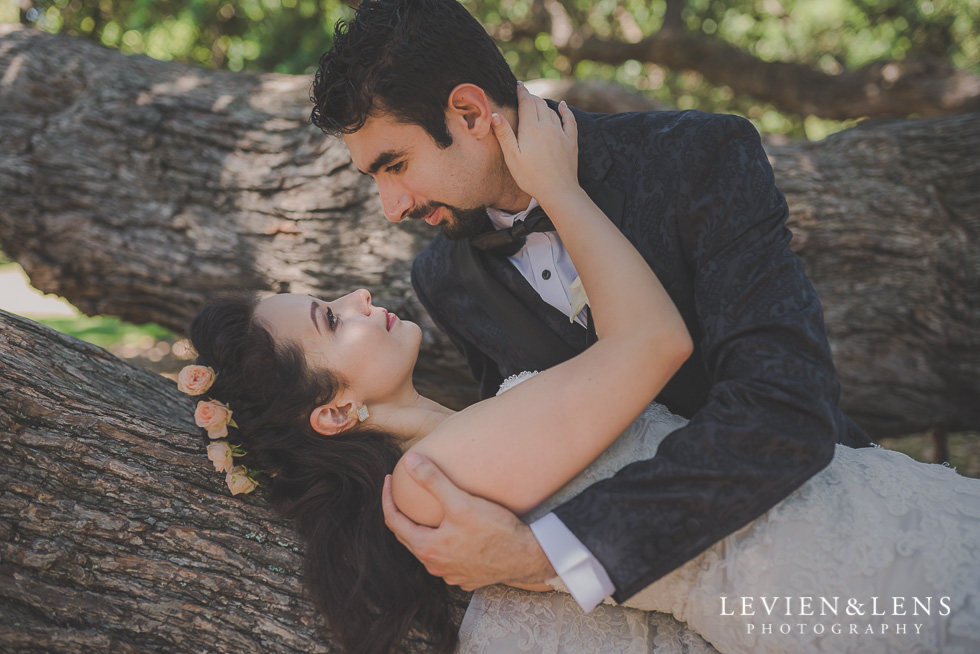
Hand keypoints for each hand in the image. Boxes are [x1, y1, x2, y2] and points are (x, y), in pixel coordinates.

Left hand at [382, 452, 555, 590]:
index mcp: (427, 547)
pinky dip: (444, 544)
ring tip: (428, 511)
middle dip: (402, 513)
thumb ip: (432, 480)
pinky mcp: (468, 577)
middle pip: (408, 537)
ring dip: (423, 531)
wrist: (526, 556)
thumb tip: (409, 460)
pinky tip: (453, 533)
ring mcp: (451, 574)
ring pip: (428, 550)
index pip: (394, 521)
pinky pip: (447, 560)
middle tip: (403, 492)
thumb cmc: (495, 530)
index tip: (390, 479)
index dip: (387, 498)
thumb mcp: (461, 501)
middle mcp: (435, 565)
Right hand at [491, 83, 578, 206]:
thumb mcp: (512, 157)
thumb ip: (504, 134)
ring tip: (536, 102)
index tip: (518, 84)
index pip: (526, 102)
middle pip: (539, 104)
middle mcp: (547, 126)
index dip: (521, 92)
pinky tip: (563, 106)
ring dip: (543, 104)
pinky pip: (569, 120)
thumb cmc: (531, 177)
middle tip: (524, 94)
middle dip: (531, 97)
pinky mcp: (571, 141)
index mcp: (531, 128)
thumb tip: (494, 114)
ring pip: (552, 111)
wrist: (558, 190)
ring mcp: (561, 133)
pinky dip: (566, 110)